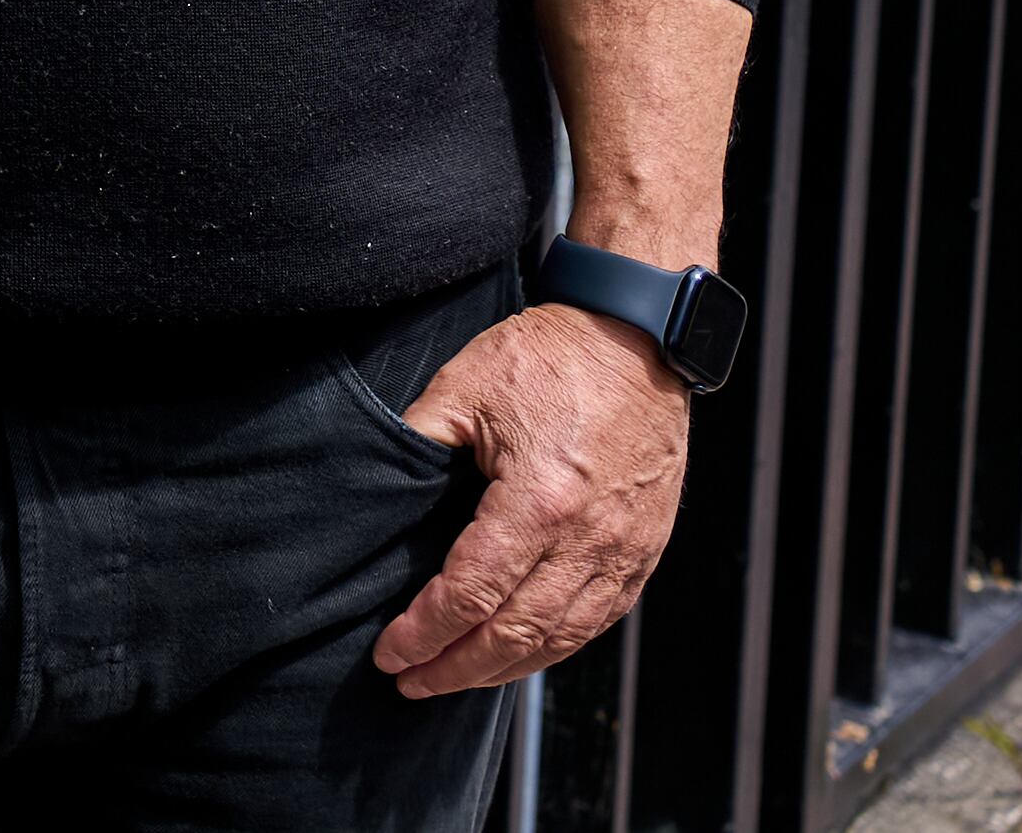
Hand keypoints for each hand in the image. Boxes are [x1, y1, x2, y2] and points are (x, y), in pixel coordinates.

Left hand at [369, 304, 691, 698]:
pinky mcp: (644, 552)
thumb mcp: (465, 386)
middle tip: (411, 682)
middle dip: (455, 668)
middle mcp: (587, 540)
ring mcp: (623, 552)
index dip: (424, 632)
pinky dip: (553, 648)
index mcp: (539, 502)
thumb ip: (416, 441)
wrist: (637, 339)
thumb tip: (377, 490)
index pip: (471, 594)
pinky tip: (519, 654)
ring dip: (502, 669)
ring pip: (559, 640)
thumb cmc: (551, 356)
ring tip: (454, 678)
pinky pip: (597, 622)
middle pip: (514, 635)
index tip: (389, 653)